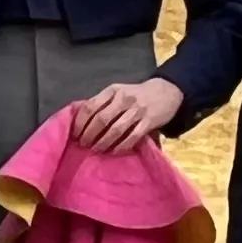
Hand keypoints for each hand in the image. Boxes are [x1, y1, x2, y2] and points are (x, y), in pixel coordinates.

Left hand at [69, 77, 185, 154]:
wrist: (166, 91)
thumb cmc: (136, 94)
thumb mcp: (118, 92)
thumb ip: (103, 103)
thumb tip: (81, 121)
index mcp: (112, 90)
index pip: (90, 106)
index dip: (80, 122)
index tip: (74, 133)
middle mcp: (123, 99)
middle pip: (101, 119)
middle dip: (89, 134)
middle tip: (83, 145)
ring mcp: (137, 110)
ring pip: (115, 129)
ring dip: (103, 142)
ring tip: (96, 149)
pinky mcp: (149, 121)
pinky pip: (132, 136)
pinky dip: (121, 146)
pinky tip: (114, 151)